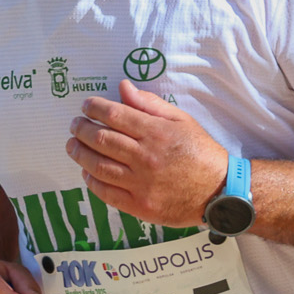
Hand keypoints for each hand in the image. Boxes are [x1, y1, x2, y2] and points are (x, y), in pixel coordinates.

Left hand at [66, 78, 228, 226]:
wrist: (219, 191)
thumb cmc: (201, 153)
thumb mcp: (181, 120)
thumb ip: (150, 104)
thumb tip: (124, 87)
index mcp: (156, 133)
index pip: (115, 115)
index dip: (94, 107)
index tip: (86, 106)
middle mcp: (146, 157)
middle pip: (101, 139)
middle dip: (81, 129)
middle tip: (75, 125)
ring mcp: (142, 184)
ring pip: (98, 166)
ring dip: (80, 154)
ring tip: (73, 146)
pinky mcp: (140, 206)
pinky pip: (106, 193)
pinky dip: (91, 181)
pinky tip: (87, 173)